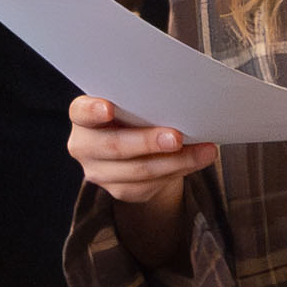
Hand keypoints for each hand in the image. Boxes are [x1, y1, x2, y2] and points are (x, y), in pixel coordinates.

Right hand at [68, 94, 217, 205]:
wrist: (135, 143)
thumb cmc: (134, 112)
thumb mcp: (132, 101)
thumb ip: (142, 98)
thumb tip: (178, 96)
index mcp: (83, 116)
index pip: (81, 111)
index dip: (93, 110)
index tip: (108, 107)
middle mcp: (84, 146)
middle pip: (115, 146)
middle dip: (148, 142)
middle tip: (177, 137)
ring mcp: (100, 172)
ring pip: (140, 170)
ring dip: (177, 161)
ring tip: (205, 151)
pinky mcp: (119, 190)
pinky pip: (151, 184)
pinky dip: (179, 170)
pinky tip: (198, 160)